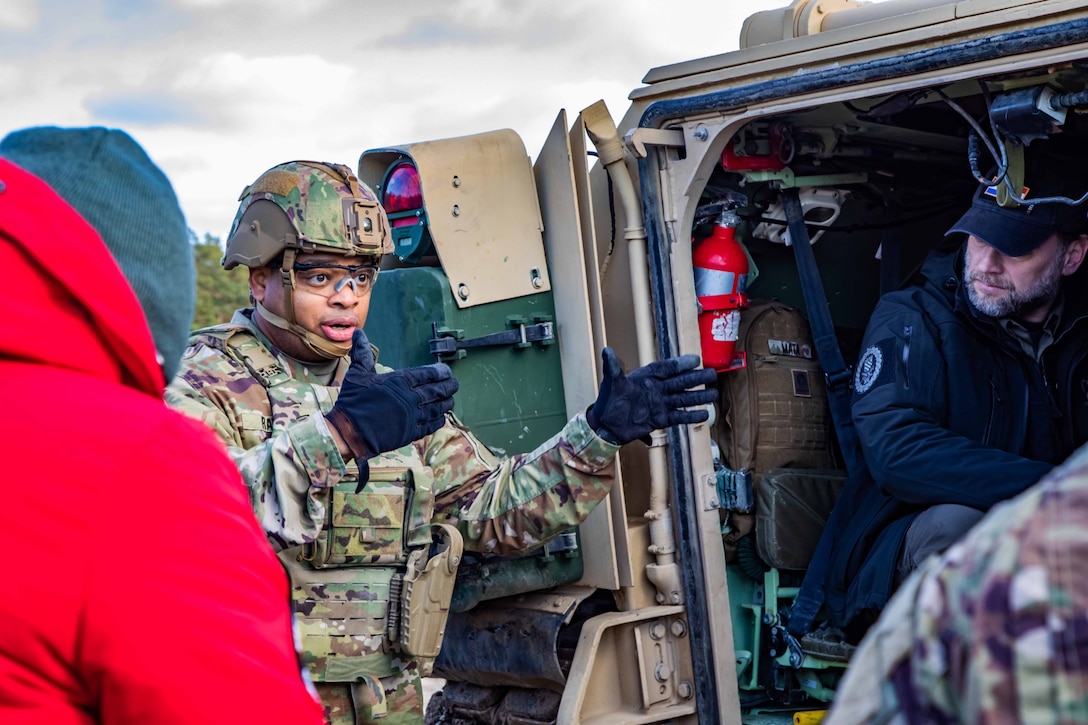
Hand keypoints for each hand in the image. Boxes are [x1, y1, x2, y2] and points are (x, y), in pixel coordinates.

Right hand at [326, 330, 458, 460]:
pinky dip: (438, 420)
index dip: (441, 372)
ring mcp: (413, 416)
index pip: (429, 373)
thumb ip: (363, 353)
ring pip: (438, 408)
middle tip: (454, 384)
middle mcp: (411, 398)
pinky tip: (441, 417)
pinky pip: (431, 425)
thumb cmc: (353, 401)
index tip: (446, 371)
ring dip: (447, 403)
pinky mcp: (411, 432)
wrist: (349, 432)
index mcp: (400, 381)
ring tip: (451, 399)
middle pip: (438, 390)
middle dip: (449, 386)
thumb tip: (358, 333)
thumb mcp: (358, 374)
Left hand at [586, 348, 716, 444]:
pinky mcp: (660, 419)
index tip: (695, 360)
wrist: (606, 424)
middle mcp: (656, 389)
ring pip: (683, 399)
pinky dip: (691, 416)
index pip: (666, 368)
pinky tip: (704, 414)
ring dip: (698, 397)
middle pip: (679, 382)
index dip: (680, 364)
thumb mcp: (611, 382)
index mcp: (647, 377)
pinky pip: (678, 417)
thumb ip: (612, 367)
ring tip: (714, 394)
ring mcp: (660, 404)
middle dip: (696, 379)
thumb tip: (607, 351)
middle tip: (713, 374)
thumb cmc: (608, 401)